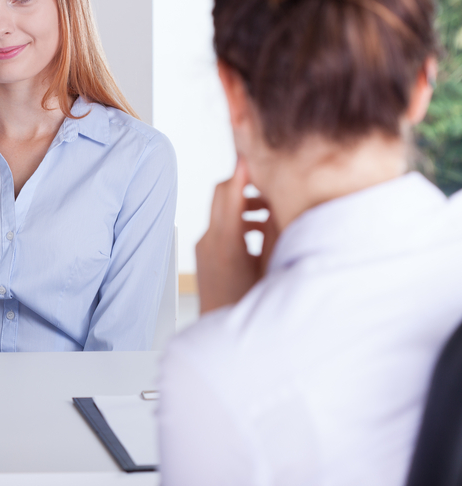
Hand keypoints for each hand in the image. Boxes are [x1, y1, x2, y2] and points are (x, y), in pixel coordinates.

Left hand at [195, 157, 277, 314]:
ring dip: (245, 204)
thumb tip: (281, 201)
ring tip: (272, 211)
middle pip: (222, 195)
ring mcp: (203, 247)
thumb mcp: (270, 266)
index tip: (254, 151)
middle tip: (272, 178)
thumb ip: (275, 232)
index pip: (229, 192)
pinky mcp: (204, 255)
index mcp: (225, 242)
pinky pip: (220, 226)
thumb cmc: (251, 306)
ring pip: (222, 210)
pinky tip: (260, 230)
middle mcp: (208, 240)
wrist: (222, 335)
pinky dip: (238, 220)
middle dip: (246, 184)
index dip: (243, 170)